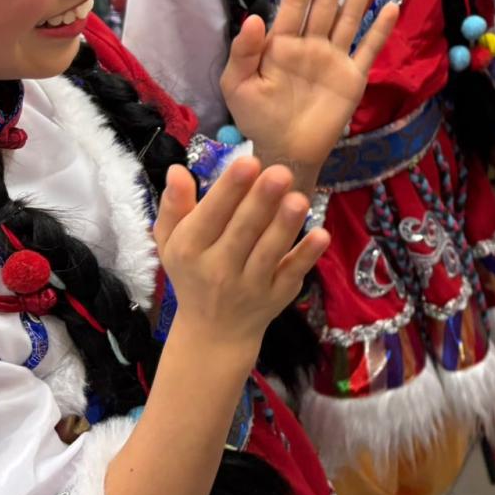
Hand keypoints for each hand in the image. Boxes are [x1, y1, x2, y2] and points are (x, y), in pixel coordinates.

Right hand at [154, 157, 329, 348]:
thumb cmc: (193, 271)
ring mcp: (251, 285)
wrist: (213, 333)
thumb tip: (177, 170)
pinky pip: (292, 273)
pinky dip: (307, 256)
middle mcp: (218, 270)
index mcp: (190, 249)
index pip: (210, 216)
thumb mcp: (172, 241)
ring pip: (269, 252)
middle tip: (281, 171)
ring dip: (285, 225)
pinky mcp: (278, 296)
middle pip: (242, 232)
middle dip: (261, 201)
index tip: (249, 161)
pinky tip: (322, 235)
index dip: (229, 189)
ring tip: (300, 199)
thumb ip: (174, 205)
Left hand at [221, 0, 398, 175]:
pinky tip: (390, 8)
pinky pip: (368, 50)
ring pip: (349, 18)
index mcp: (282, 44)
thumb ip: (244, 52)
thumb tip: (254, 18)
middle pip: (325, 2)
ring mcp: (334, 60)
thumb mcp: (237, 86)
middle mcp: (311, 45)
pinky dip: (380, 31)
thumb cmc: (257, 119)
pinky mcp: (353, 79)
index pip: (296, 4)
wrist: (284, 152)